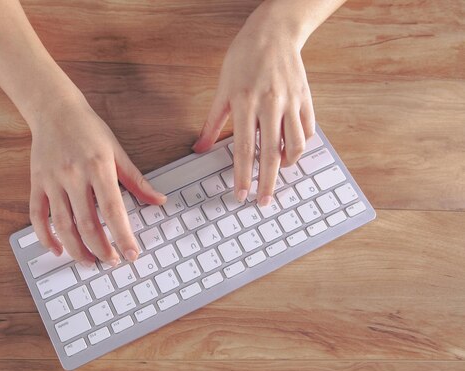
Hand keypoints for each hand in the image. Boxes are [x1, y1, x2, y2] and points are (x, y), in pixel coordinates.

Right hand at [29, 93, 166, 266]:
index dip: (122, 236)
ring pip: (62, 225)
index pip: (113, 210)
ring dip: (76, 249)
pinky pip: (38, 216)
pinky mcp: (37, 183)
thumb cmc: (88, 129)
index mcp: (98, 167)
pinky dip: (45, 236)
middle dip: (101, 249)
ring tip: (89, 262)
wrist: (54, 109)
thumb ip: (137, 180)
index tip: (131, 254)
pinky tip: (57, 249)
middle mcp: (74, 176)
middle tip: (111, 262)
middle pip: (87, 223)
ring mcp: (53, 181)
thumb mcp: (117, 151)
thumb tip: (159, 201)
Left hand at [192, 10, 315, 206]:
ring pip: (295, 144)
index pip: (244, 149)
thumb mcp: (222, 89)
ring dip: (287, 164)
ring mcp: (291, 102)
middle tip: (264, 202)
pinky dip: (301, 145)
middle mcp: (270, 104)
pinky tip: (292, 150)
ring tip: (278, 173)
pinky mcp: (306, 98)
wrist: (273, 33)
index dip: (243, 176)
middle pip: (271, 154)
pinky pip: (308, 130)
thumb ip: (211, 123)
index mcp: (245, 103)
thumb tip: (199, 149)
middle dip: (268, 183)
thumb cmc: (243, 59)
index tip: (241, 194)